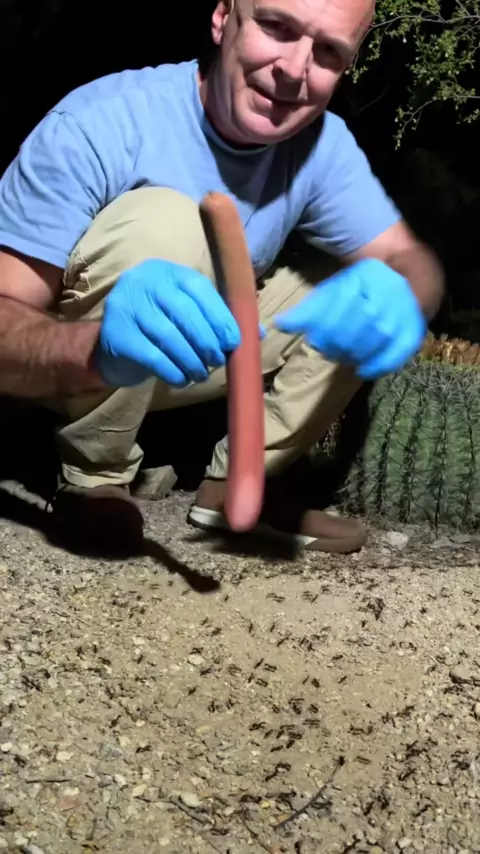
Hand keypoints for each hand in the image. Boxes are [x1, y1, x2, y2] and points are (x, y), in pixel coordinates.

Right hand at [95, 258, 241, 386]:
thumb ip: (218, 319)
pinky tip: (181, 379)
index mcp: (167, 272)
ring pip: (170, 337)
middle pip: (185, 313)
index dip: (220, 316)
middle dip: (207, 342)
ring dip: (192, 361)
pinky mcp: (117, 334)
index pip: (199, 288)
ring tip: (200, 374)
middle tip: (217, 361)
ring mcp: (126, 306)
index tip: (233, 341)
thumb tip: (258, 333)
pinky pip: (154, 357)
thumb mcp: (187, 315)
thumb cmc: (159, 328)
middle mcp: (144, 282)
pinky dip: (173, 371)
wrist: (113, 346)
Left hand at [274, 258, 426, 378]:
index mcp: (361, 280)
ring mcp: (401, 316)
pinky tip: (362, 370)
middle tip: (327, 350)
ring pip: (369, 345)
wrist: (409, 282)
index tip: (314, 339)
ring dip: (350, 356)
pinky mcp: (412, 334)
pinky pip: (392, 357)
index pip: (334, 310)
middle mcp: (383, 295)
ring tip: (343, 357)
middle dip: (334, 345)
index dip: (320, 329)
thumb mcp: (335, 290)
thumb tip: (280, 324)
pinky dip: (375, 367)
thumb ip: (309, 308)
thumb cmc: (362, 290)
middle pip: (350, 331)